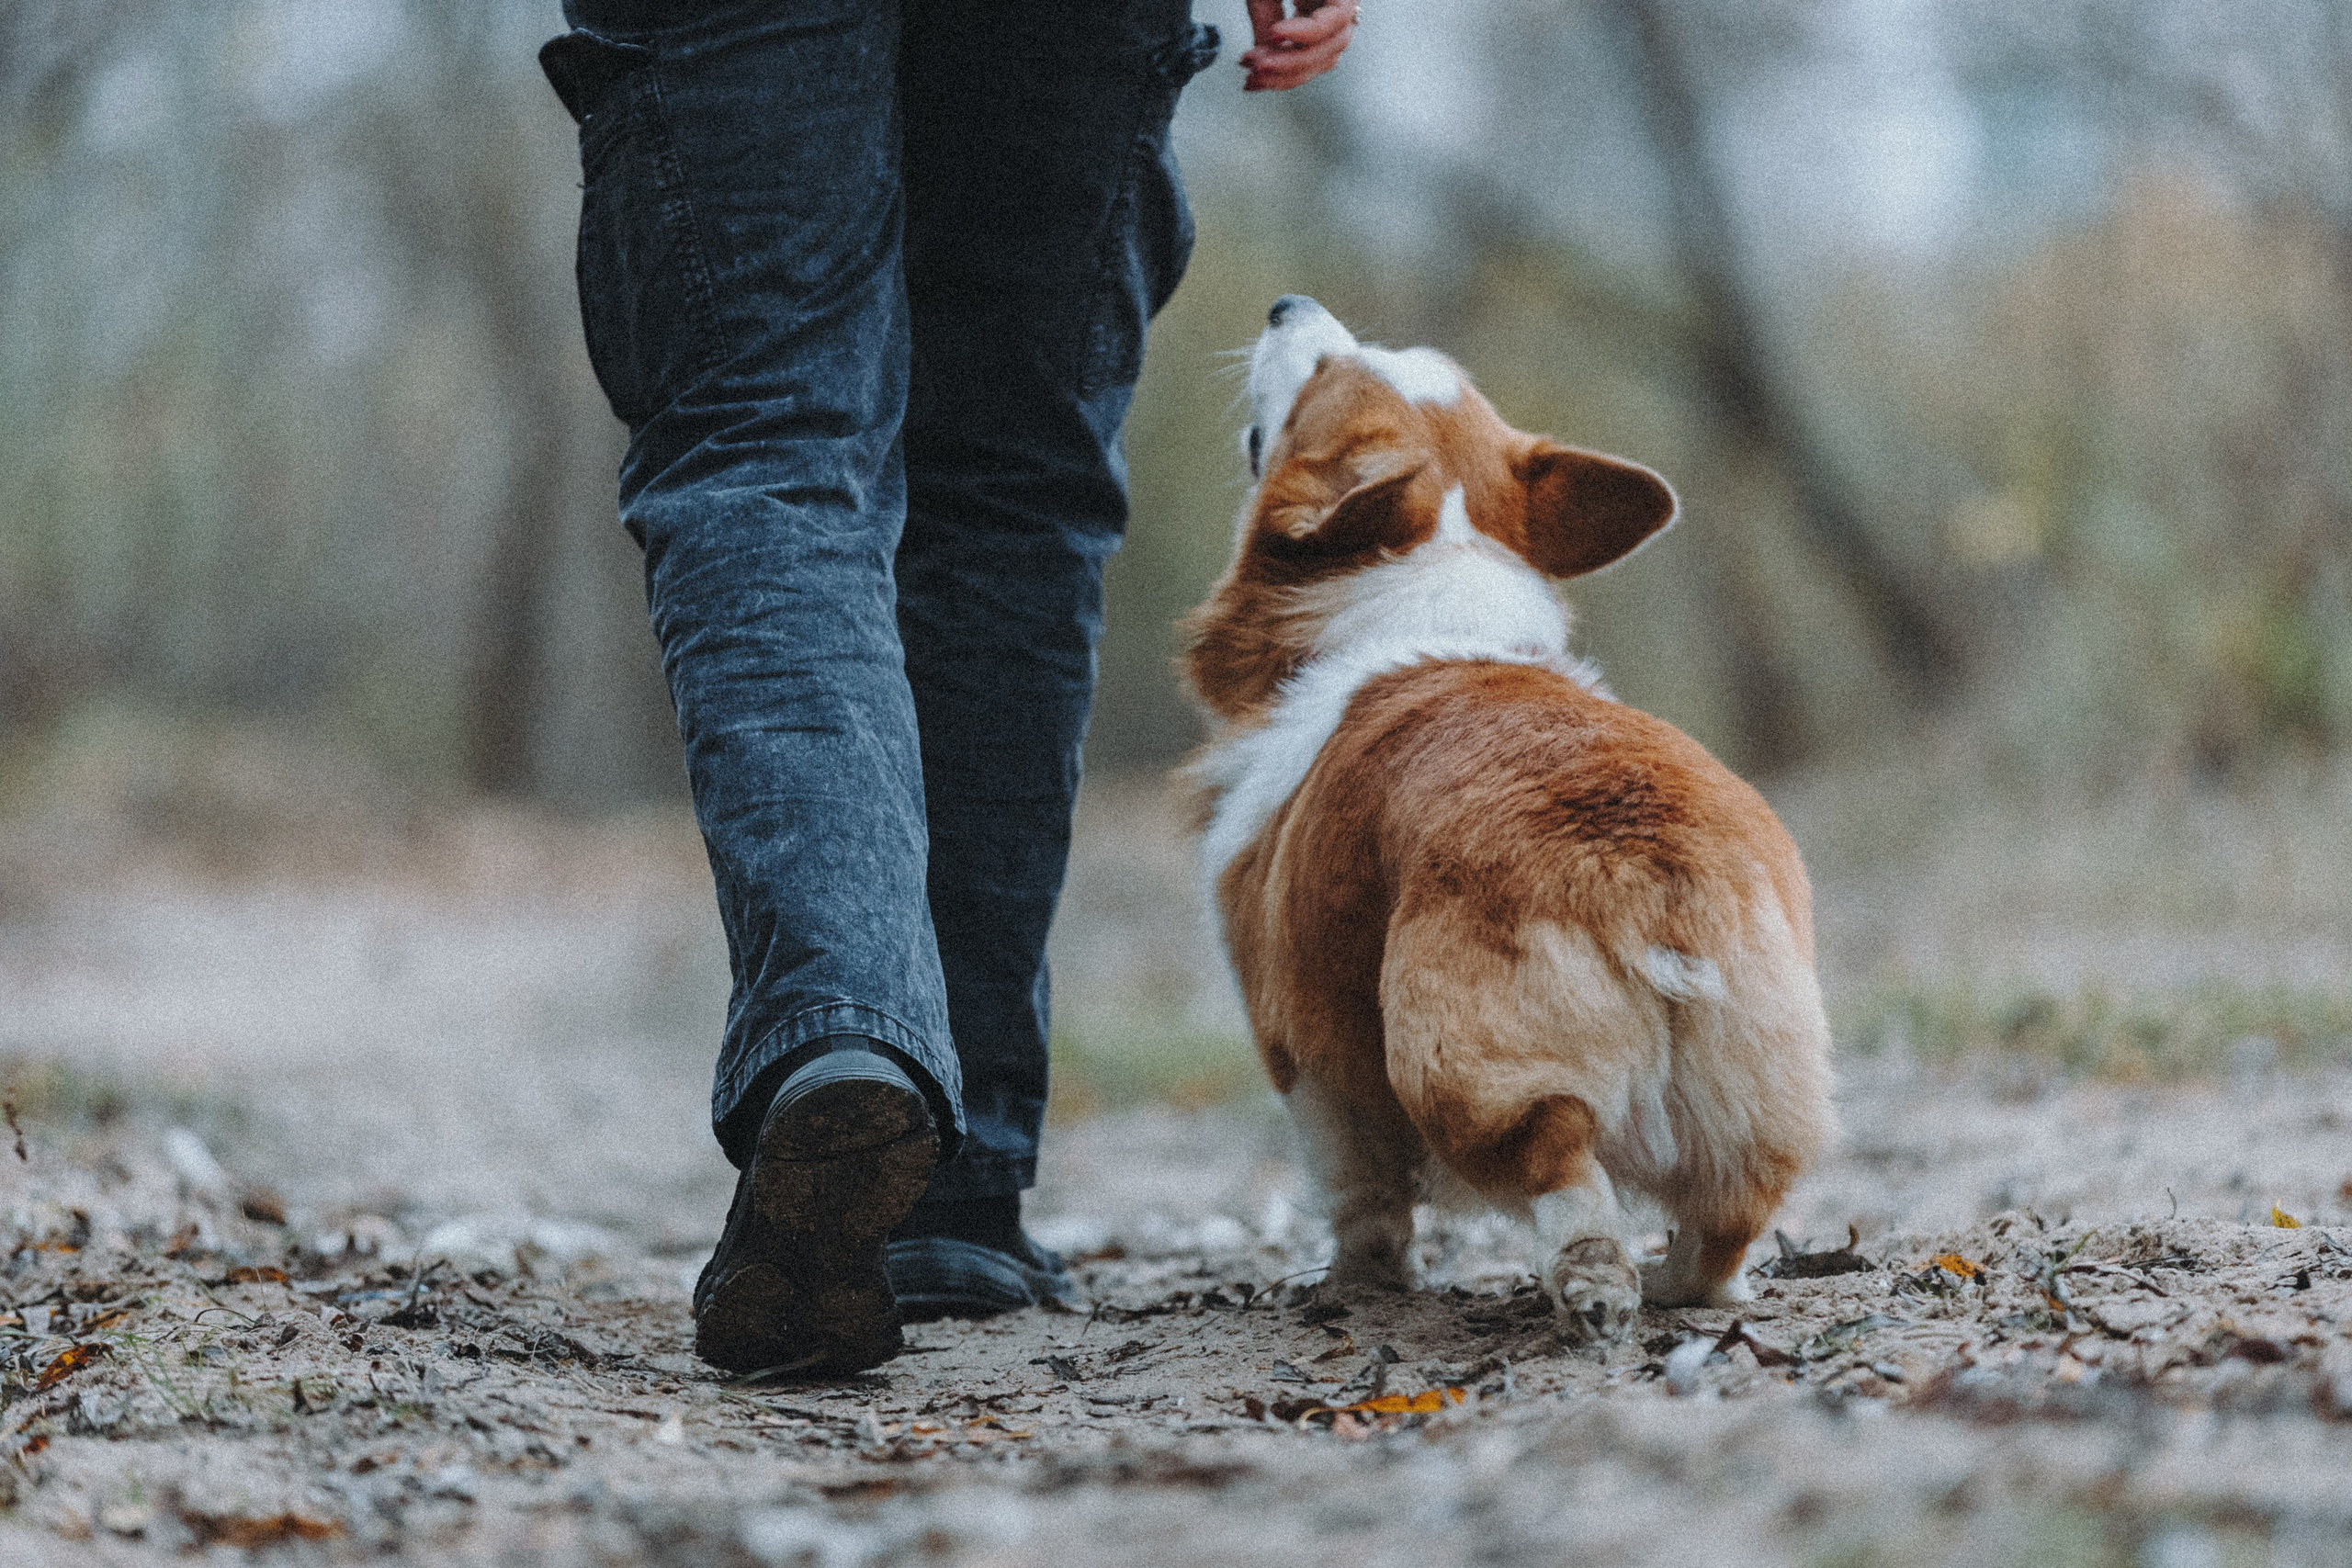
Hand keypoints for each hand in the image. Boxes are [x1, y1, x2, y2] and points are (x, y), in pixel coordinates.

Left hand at [1240, 0, 1358, 91]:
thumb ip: (1265, 10)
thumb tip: (1262, 50)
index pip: (1336, 17)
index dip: (1306, 31)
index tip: (1275, 32)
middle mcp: (1343, 5)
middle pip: (1332, 47)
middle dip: (1291, 62)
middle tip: (1255, 63)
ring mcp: (1332, 23)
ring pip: (1322, 62)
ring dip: (1285, 76)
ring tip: (1250, 77)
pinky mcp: (1315, 35)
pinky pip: (1308, 63)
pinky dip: (1283, 76)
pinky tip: (1256, 81)